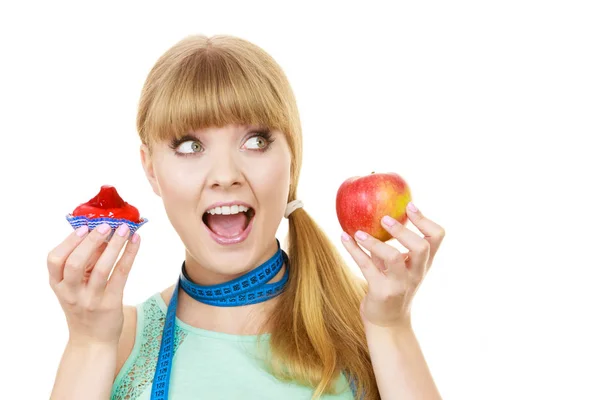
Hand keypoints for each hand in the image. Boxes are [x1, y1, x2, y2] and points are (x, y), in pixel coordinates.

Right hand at [47, 223, 140, 345]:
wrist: (92, 341)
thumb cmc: (85, 307)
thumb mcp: (75, 286)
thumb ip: (84, 263)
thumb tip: (102, 233)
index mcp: (58, 285)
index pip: (54, 260)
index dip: (69, 242)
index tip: (84, 227)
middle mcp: (71, 293)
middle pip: (75, 263)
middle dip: (91, 241)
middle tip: (106, 225)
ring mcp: (90, 300)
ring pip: (101, 269)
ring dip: (114, 245)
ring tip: (125, 229)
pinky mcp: (110, 304)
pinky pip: (121, 275)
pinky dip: (129, 255)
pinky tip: (135, 241)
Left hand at [341, 202, 444, 327]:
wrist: (388, 322)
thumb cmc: (392, 286)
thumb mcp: (398, 266)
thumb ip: (393, 245)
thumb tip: (377, 213)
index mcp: (423, 263)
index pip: (436, 238)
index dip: (425, 220)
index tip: (410, 206)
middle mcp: (415, 273)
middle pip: (421, 247)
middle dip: (403, 230)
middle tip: (385, 218)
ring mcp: (399, 284)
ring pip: (393, 258)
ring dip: (374, 242)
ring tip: (359, 232)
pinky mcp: (380, 292)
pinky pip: (366, 266)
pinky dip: (354, 250)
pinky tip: (344, 237)